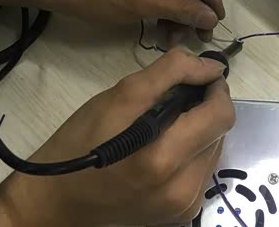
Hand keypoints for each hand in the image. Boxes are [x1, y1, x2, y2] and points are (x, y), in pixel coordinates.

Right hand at [0, 48, 234, 226]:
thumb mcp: (120, 95)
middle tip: (180, 99)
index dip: (216, 90)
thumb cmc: (82, 141)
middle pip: (220, 133)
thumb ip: (170, 73)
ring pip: (213, 152)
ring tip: (169, 127)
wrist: (57, 200)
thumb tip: (211, 66)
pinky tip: (166, 150)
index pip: (221, 115)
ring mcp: (183, 206)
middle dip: (206, 110)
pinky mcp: (182, 215)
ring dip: (200, 133)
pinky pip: (202, 173)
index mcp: (164, 157)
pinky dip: (192, 155)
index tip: (201, 78)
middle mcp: (181, 188)